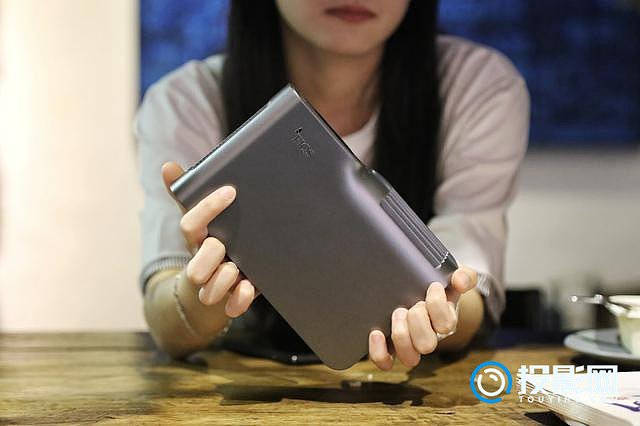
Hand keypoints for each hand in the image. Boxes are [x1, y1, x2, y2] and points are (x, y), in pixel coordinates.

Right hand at [162, 161, 258, 317]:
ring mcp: (214, 285)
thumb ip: (186, 194)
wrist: (211, 286)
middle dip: (209, 255)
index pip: (190, 223)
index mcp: (195, 240)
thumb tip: (167, 166)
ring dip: (224, 279)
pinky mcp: (229, 300)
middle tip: (223, 245)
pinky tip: (248, 288)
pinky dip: (239, 300)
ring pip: (211, 289)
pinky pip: (232, 306)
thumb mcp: (200, 221)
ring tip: (237, 269)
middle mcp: (201, 264)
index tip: (230, 191)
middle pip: (196, 266)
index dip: (208, 207)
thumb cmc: (208, 244)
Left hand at [368, 266, 477, 369]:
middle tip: (410, 304)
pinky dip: (380, 351)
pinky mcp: (390, 347)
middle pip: (427, 344)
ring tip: (397, 312)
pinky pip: (385, 361)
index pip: (446, 324)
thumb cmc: (435, 283)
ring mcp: (410, 343)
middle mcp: (429, 335)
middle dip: (417, 322)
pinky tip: (376, 333)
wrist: (418, 288)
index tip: (433, 286)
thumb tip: (459, 282)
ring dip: (401, 335)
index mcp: (445, 320)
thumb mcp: (453, 275)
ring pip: (410, 358)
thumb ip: (464, 276)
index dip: (438, 305)